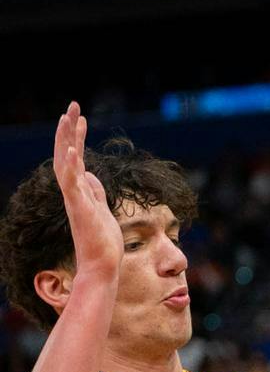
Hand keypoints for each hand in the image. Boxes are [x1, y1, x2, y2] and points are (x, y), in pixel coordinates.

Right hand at [53, 103, 120, 287]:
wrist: (102, 266)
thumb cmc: (103, 242)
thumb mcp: (102, 209)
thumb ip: (95, 191)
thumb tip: (90, 174)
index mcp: (79, 191)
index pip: (75, 158)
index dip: (76, 136)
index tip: (80, 117)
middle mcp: (73, 193)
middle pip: (66, 154)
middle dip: (69, 129)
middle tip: (73, 105)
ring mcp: (75, 200)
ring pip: (65, 164)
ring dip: (66, 140)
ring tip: (67, 117)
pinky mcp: (80, 210)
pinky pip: (72, 185)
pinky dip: (71, 167)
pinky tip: (73, 150)